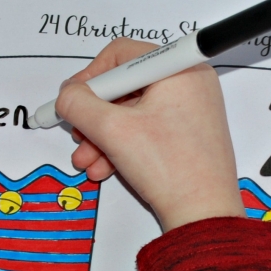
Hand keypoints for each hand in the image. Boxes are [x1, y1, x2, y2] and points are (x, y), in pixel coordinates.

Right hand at [54, 38, 245, 232]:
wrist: (203, 215)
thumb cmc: (172, 169)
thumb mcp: (112, 131)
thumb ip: (79, 105)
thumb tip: (67, 95)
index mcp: (179, 68)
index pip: (122, 55)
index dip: (89, 77)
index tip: (72, 100)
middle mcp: (189, 84)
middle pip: (125, 87)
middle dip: (94, 117)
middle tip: (78, 136)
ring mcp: (191, 111)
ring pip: (132, 113)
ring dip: (103, 136)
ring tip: (87, 162)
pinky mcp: (187, 135)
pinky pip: (147, 130)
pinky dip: (123, 146)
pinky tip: (105, 168)